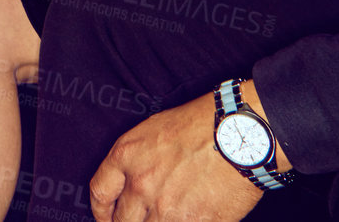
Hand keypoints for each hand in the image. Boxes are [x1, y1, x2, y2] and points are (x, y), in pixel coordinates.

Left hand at [89, 92, 262, 221]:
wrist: (239, 134)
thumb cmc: (199, 125)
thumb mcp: (152, 132)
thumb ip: (135, 161)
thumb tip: (131, 185)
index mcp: (127, 156)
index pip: (100, 192)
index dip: (100, 211)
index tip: (106, 217)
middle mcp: (141, 184)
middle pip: (121, 221)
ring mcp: (167, 208)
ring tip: (166, 219)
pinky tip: (187, 220)